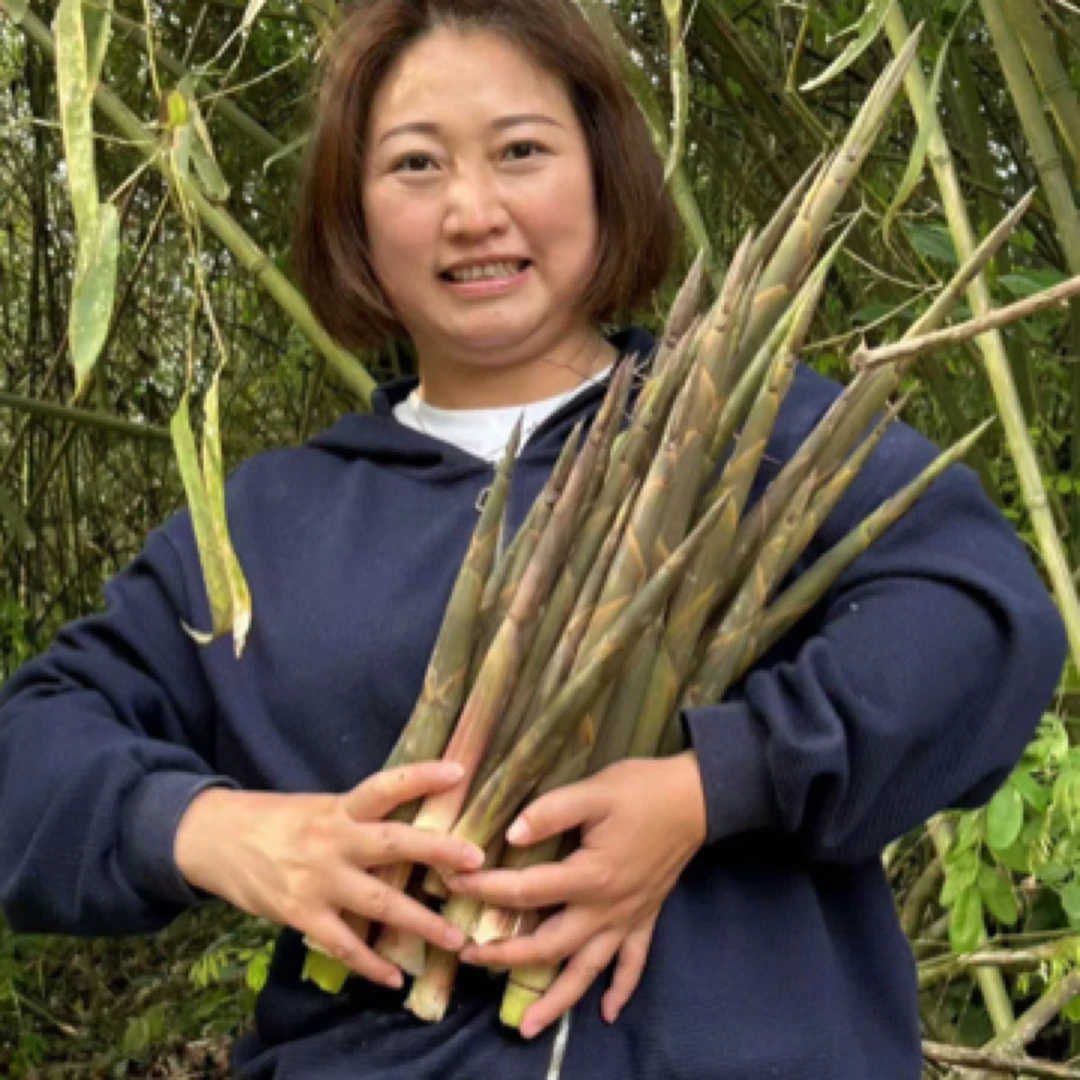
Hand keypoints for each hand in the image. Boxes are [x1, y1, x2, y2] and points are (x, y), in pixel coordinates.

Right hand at [174, 762, 484, 988]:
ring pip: (378, 904)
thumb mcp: (319, 807)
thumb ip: (359, 817)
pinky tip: (396, 977)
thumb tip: (413, 821)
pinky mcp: (300, 915)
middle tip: (477, 861)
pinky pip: (343, 945)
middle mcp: (332, 841)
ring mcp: (317, 881)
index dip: (421, 777)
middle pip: (392, 843)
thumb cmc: (276, 820)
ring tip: (456, 939)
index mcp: (339, 808)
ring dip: (420, 923)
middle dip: (437, 851)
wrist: (214, 839)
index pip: (385, 786)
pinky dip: (371, 964)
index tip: (459, 771)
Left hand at [447, 752, 706, 1036]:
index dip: (485, 888)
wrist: (696, 798)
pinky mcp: (645, 917)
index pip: (526, 890)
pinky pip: (633, 964)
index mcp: (590, 875)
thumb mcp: (594, 790)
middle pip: (548, 945)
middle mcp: (606, 908)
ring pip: (587, 970)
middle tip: (467, 958)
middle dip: (505, 955)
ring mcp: (627, 918)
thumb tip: (511, 836)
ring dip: (557, 1000)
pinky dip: (621, 990)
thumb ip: (550, 812)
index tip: (452, 884)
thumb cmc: (642, 789)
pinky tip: (608, 1013)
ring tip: (528, 1027)